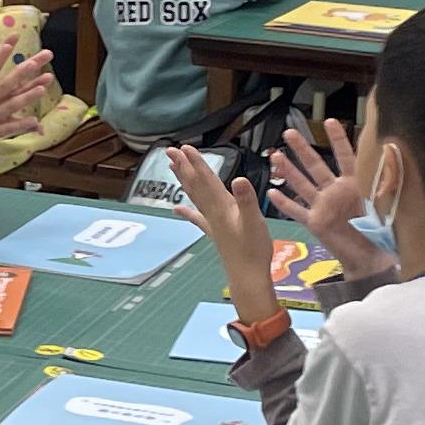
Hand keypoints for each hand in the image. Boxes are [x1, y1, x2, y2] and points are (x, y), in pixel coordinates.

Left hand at [163, 144, 294, 309]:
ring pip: (194, 196)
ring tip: (172, 167)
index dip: (196, 162)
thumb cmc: (254, 250)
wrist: (248, 277)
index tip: (185, 147)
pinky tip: (177, 208)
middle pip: (194, 185)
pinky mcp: (215, 233)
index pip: (206, 179)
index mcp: (222, 207)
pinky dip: (187, 211)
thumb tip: (239, 178)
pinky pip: (197, 218)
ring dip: (184, 180)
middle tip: (169, 150)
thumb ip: (246, 200)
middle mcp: (213, 212)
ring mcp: (212, 223)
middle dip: (183, 166)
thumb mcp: (255, 222)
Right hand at [263, 115, 393, 282]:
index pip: (345, 157)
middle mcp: (335, 191)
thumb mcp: (383, 205)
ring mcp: (323, 206)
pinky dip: (284, 203)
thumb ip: (380, 187)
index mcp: (354, 184)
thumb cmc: (381, 232)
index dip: (338, 139)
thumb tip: (384, 167)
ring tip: (275, 155)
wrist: (371, 259)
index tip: (329, 122)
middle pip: (316, 165)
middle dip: (302, 148)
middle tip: (289, 132)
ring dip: (288, 170)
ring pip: (302, 184)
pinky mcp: (315, 222)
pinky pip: (296, 211)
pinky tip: (270, 193)